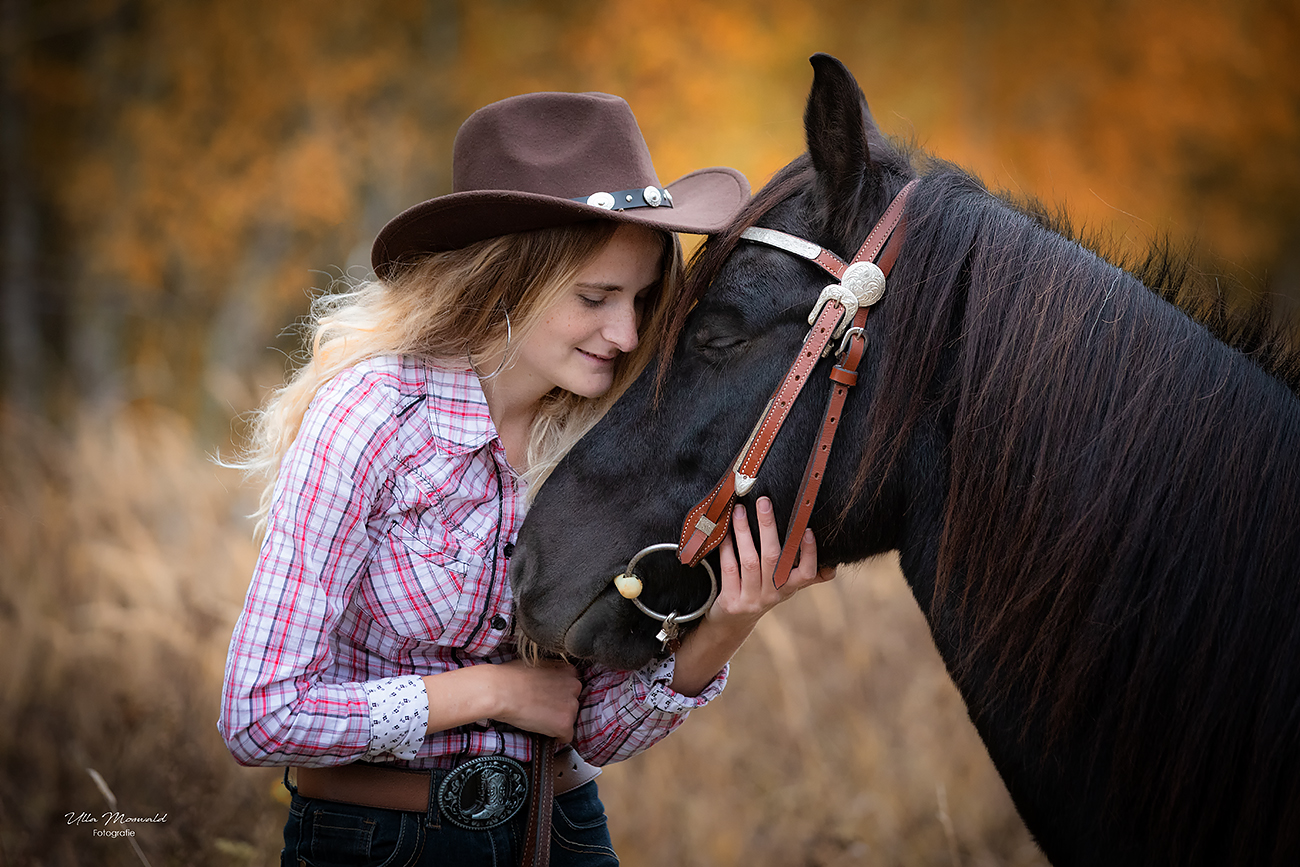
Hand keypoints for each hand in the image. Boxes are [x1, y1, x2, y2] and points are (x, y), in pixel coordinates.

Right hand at [423, 658, 581, 741]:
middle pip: (572, 704)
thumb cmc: (510, 677)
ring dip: (557, 722)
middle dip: (559, 708)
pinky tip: (542, 730)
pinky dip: (556, 737)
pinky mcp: (565, 724)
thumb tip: (550, 683)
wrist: (500, 690)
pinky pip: (566, 737)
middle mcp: (575, 686)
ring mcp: (571, 706)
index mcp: (569, 670)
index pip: (571, 688)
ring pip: (570, 720)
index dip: (558, 695)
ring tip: (537, 717)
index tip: (548, 699)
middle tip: (540, 708)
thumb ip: (552, 673)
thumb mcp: (538, 665)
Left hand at [712, 496, 834, 633]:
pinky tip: (724, 532)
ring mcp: (752, 599)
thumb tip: (834, 566)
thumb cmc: (761, 594)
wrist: (732, 624)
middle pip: (773, 558)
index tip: (808, 530)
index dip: (809, 553)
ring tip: (740, 510)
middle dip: (768, 527)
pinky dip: (727, 548)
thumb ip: (806, 575)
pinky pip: (729, 569)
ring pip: (750, 561)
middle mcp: (773, 594)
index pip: (806, 573)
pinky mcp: (731, 602)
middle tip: (764, 502)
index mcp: (789, 588)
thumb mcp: (785, 588)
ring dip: (745, 532)